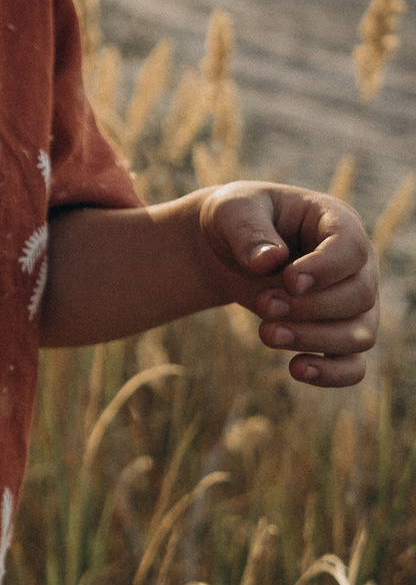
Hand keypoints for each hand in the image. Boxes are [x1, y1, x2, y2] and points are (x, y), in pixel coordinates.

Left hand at [194, 183, 376, 385]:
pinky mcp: (337, 334)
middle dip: (311, 307)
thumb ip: (248, 231)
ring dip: (315, 340)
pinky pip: (353, 365)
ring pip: (360, 334)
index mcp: (337, 222)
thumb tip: (268, 261)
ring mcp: (352, 303)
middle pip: (359, 296)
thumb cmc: (235, 220)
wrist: (224, 248)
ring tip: (266, 334)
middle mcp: (356, 265)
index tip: (288, 280)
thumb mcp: (232, 211)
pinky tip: (296, 370)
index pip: (351, 249)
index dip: (325, 269)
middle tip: (262, 304)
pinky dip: (332, 374)